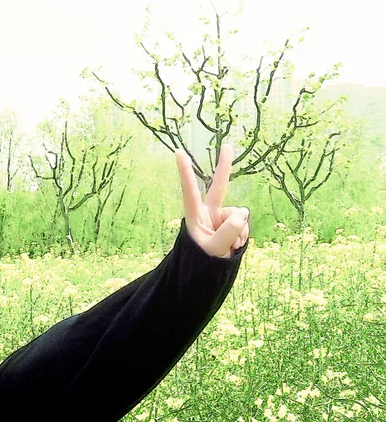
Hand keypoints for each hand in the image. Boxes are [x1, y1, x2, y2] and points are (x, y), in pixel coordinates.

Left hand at [176, 144, 249, 258]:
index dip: (185, 172)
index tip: (178, 152)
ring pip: (239, 216)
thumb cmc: (201, 263)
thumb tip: (243, 212)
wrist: (205, 276)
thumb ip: (229, 231)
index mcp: (195, 217)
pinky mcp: (231, 225)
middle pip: (218, 187)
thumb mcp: (214, 250)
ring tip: (228, 248)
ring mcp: (220, 218)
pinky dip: (242, 236)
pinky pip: (244, 225)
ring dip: (239, 233)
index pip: (190, 191)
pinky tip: (234, 246)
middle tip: (227, 145)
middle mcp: (208, 214)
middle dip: (224, 167)